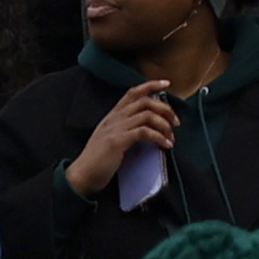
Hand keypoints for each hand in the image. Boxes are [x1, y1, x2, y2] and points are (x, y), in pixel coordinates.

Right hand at [67, 78, 184, 197]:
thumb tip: (147, 130)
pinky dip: (159, 137)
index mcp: (112, 116)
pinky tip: (165, 145)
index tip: (166, 83)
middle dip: (165, 108)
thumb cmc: (97, 161)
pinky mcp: (118, 141)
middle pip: (145, 101)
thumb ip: (125, 130)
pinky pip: (144, 132)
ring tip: (171, 137)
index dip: (150, 85)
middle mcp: (114, 118)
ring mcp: (116, 128)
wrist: (82, 175)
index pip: (133, 92)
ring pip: (147, 115)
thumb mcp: (110, 138)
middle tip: (176, 121)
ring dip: (164, 125)